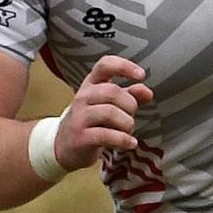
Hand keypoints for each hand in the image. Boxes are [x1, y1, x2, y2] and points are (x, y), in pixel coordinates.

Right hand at [57, 55, 153, 170]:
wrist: (65, 146)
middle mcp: (82, 97)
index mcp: (92, 84)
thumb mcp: (110, 104)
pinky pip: (107, 135)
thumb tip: (147, 92)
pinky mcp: (80, 137)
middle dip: (130, 105)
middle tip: (130, 116)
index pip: (105, 65)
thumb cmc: (93, 121)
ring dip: (127, 123)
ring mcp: (79, 117)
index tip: (141, 75)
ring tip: (128, 131)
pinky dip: (123, 140)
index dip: (124, 66)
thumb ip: (130, 95)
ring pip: (110, 112)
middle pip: (113, 92)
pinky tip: (130, 143)